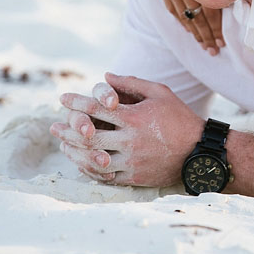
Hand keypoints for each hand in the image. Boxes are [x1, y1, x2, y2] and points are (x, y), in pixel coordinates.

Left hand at [51, 74, 202, 187]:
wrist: (200, 151)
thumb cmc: (180, 118)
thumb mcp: (160, 93)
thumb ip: (132, 83)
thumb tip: (106, 76)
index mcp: (134, 117)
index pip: (97, 108)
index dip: (76, 102)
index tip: (62, 98)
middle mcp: (130, 140)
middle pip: (89, 136)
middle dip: (68, 130)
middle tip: (54, 127)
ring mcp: (131, 161)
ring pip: (94, 158)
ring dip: (74, 153)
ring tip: (63, 146)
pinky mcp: (135, 177)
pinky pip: (106, 176)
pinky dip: (90, 170)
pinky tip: (81, 164)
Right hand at [157, 0, 224, 54]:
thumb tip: (230, 5)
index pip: (210, 12)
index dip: (216, 29)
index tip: (221, 43)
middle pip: (197, 17)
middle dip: (206, 36)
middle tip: (212, 50)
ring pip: (185, 16)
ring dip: (194, 32)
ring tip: (203, 45)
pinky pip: (172, 8)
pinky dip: (181, 20)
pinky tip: (189, 30)